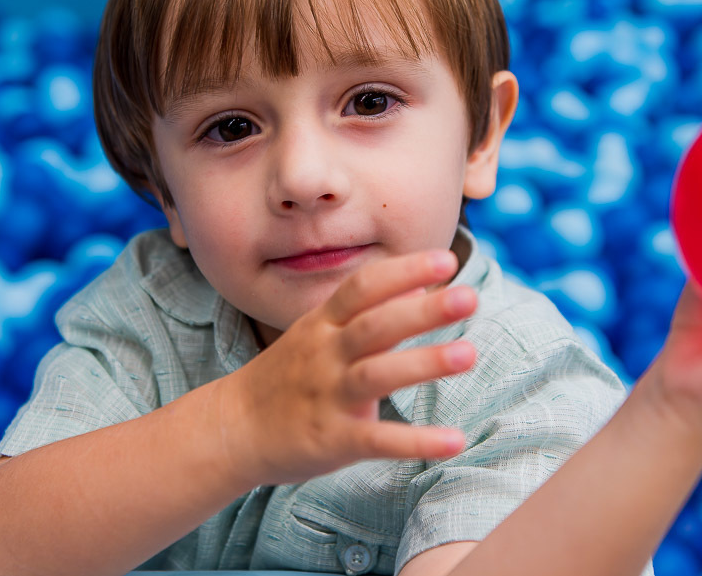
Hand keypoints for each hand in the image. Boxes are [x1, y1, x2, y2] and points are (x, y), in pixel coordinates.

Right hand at [217, 250, 478, 486]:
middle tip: (469, 296)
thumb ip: (371, 312)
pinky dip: (415, 441)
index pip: (363, 287)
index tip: (445, 259)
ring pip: (377, 374)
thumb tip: (422, 288)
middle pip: (375, 324)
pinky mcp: (331, 440)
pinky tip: (454, 440)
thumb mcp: (320, 333)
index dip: (403, 270)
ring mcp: (327, 396)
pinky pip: (377, 439)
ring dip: (423, 362)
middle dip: (423, 310)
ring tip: (469, 353)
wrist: (231, 429)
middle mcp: (324, 354)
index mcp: (323, 324)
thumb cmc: (288, 376)